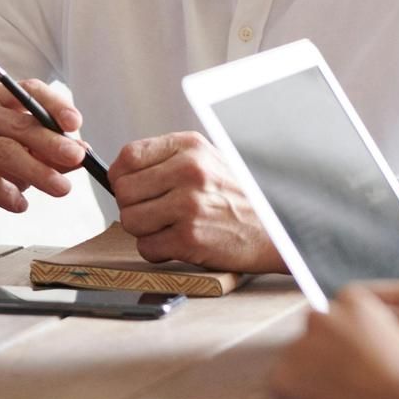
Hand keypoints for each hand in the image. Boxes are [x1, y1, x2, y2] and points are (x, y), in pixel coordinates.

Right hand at [0, 79, 87, 231]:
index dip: (54, 104)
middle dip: (53, 143)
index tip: (75, 124)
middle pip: (20, 124)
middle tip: (77, 158)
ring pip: (6, 151)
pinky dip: (8, 194)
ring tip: (61, 188)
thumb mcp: (28, 156)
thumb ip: (53, 153)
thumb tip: (84, 152)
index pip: (28, 90)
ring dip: (38, 171)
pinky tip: (22, 205)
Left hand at [108, 132, 281, 272]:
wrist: (277, 229)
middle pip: (124, 191)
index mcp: (190, 147)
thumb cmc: (239, 196)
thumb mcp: (208, 160)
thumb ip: (167, 161)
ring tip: (167, 228)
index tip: (129, 187)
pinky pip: (147, 247)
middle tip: (152, 212)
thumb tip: (121, 173)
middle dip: (132, 206)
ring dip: (143, 230)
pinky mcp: (190, 238)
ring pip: (130, 220)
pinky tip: (177, 244)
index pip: (129, 156)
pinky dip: (157, 251)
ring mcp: (189, 205)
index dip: (121, 176)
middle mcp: (189, 171)